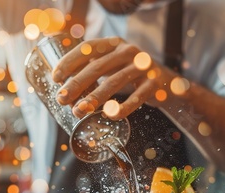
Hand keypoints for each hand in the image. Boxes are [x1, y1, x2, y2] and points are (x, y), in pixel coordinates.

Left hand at [52, 37, 183, 119]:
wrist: (169, 84)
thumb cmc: (133, 77)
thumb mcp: (115, 67)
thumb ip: (95, 72)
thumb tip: (65, 91)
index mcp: (115, 44)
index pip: (88, 48)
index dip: (69, 62)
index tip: (55, 78)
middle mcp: (129, 51)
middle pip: (98, 66)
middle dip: (77, 84)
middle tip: (62, 99)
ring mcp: (143, 67)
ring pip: (114, 82)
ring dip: (94, 98)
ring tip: (79, 111)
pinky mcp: (155, 84)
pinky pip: (137, 97)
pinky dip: (123, 108)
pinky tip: (110, 116)